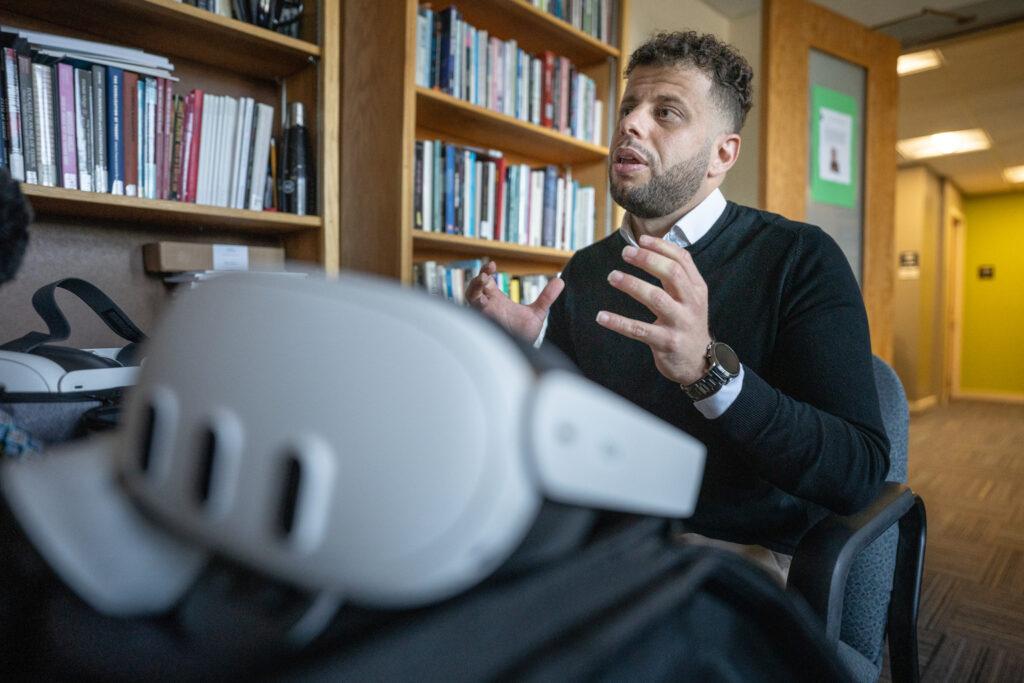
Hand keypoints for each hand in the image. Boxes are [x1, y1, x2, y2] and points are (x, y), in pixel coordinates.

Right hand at [465, 261, 564, 341]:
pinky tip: (483, 302)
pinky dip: (476, 309)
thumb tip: (561, 280)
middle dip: (477, 280)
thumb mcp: (537, 312)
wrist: (523, 354)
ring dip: (474, 289)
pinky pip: (474, 318)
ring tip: (483, 281)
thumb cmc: (524, 334)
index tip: (492, 264)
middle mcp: (487, 307)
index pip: (485, 282)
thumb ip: (547, 297)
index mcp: (496, 300)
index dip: (486, 271)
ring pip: (470, 300)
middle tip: (486, 275)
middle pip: (474, 288)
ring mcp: (484, 317)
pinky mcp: (484, 327)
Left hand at [595, 235, 711, 385]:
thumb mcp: (691, 298)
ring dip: (632, 285)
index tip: (641, 239)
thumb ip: (677, 276)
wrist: (699, 363)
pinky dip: (618, 322)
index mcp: (697, 288)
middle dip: (648, 260)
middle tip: (625, 253)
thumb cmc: (688, 324)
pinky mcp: (666, 342)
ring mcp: (680, 323)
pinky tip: (602, 316)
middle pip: (672, 273)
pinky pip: (639, 329)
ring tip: (612, 276)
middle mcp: (691, 303)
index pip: (682, 259)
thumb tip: (652, 247)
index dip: (661, 247)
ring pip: (656, 298)